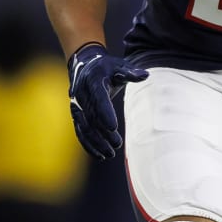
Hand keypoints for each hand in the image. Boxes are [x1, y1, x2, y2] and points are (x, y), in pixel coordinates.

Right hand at [67, 43, 148, 160]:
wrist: (84, 66)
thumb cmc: (106, 67)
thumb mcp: (118, 66)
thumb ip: (130, 72)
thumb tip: (145, 75)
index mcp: (92, 81)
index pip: (98, 99)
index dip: (105, 113)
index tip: (113, 127)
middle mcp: (81, 94)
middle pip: (92, 117)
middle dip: (103, 133)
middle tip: (117, 144)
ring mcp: (77, 106)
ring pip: (85, 127)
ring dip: (96, 142)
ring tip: (110, 154)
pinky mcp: (76, 115)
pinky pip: (80, 131)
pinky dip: (88, 144)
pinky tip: (100, 155)